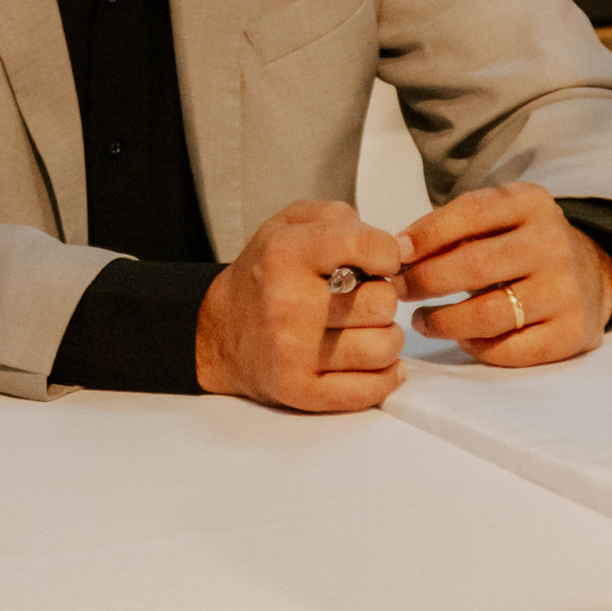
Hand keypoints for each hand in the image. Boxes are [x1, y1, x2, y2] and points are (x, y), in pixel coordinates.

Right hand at [195, 200, 404, 410]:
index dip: (387, 254)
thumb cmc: (263, 277)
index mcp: (286, 254)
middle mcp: (288, 303)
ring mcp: (294, 352)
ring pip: (383, 348)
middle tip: (362, 299)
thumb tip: (393, 248)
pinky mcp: (301, 391)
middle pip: (383, 302)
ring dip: (385, 338)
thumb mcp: (289, 224)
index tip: (379, 262)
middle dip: (383, 298)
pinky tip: (372, 362)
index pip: (366, 247)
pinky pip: (370, 390)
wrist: (218, 333)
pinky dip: (384, 377)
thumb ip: (341, 219)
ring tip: (366, 330)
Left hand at [400, 183, 611, 366]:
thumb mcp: (500, 217)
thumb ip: (455, 227)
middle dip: (425, 280)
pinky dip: (477, 347)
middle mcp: (554, 243)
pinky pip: (511, 348)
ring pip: (488, 314)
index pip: (471, 213)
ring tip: (420, 321)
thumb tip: (400, 251)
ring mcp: (566, 290)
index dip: (427, 234)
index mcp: (532, 203)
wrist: (593, 273)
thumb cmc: (524, 243)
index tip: (396, 252)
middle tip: (398, 290)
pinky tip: (461, 338)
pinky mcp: (572, 332)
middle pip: (474, 265)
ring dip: (442, 321)